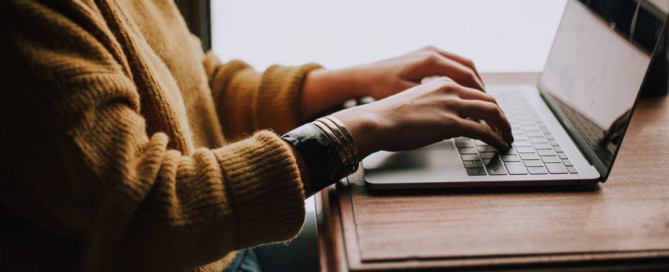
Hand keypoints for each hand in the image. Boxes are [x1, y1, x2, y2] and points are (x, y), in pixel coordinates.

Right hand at [331, 78, 512, 158]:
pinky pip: (483, 130)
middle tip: (505, 129)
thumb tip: (444, 126)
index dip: (488, 105)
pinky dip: (496, 138)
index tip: (492, 117)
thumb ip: (434, 109)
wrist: (375, 121)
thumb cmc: (387, 117)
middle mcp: (450, 89)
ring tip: (507, 138)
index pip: (474, 91)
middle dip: (501, 116)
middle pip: (488, 99)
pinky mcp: (451, 123)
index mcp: (441, 83)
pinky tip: (499, 145)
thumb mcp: (415, 105)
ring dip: (504, 126)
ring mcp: (451, 105)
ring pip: (492, 111)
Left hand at [346, 46, 484, 99]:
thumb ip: (435, 105)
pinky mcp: (426, 55)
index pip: (467, 77)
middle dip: (482, 90)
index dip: (480, 95)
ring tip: (481, 101)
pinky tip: (464, 92)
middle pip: (469, 69)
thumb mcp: (409, 99)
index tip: (489, 110)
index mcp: (431, 61)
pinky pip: (453, 64)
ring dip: (474, 83)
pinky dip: (463, 78)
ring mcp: (430, 51)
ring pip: (463, 65)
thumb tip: (460, 116)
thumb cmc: (382, 89)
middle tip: (490, 108)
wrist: (364, 76)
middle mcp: (433, 52)